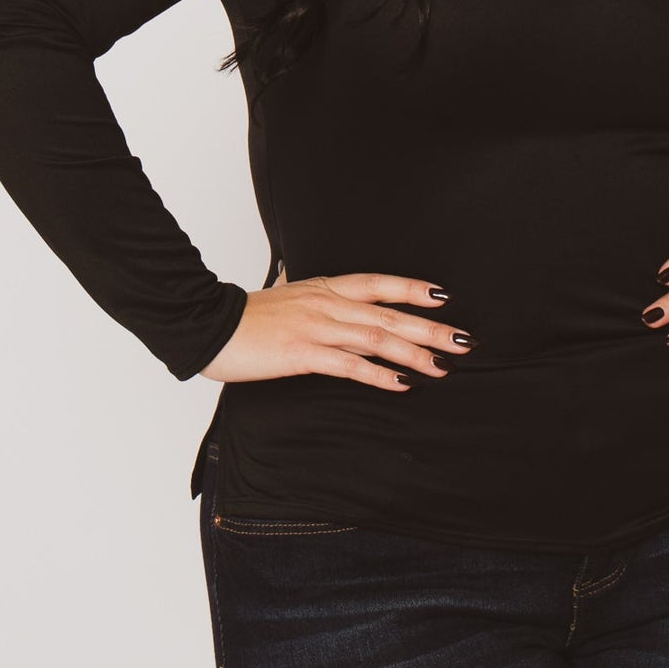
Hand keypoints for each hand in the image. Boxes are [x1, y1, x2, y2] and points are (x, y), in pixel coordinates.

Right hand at [198, 271, 475, 385]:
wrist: (205, 324)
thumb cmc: (243, 318)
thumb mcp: (285, 299)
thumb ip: (310, 301)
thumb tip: (325, 301)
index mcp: (323, 288)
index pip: (378, 284)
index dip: (412, 289)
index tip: (443, 297)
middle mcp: (326, 303)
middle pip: (388, 313)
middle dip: (429, 327)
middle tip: (463, 340)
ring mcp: (316, 327)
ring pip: (376, 338)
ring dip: (413, 353)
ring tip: (442, 367)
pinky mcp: (303, 352)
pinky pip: (349, 364)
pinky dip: (378, 374)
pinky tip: (400, 384)